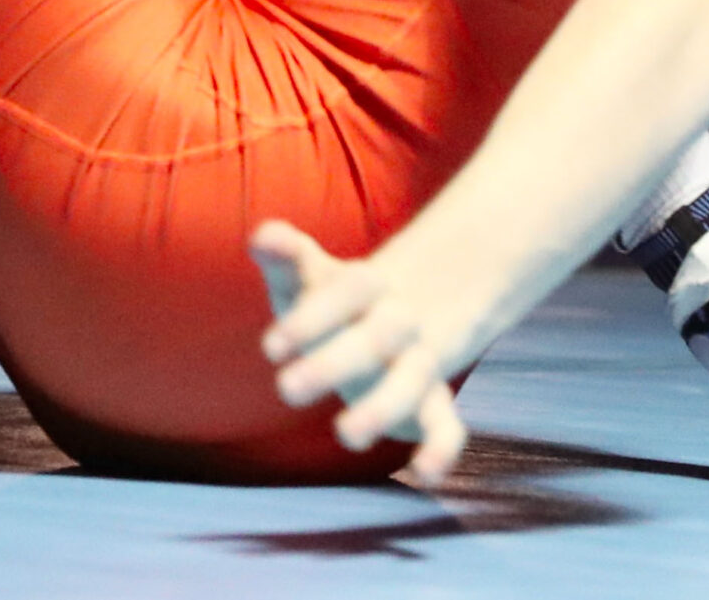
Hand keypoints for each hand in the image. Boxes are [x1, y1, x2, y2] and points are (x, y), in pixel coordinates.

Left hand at [250, 220, 467, 486]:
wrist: (398, 312)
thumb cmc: (330, 297)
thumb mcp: (306, 274)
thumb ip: (283, 254)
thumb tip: (260, 236)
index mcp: (366, 286)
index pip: (348, 291)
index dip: (312, 317)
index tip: (270, 349)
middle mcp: (397, 322)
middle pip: (376, 338)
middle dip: (334, 364)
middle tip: (286, 390)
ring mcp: (418, 363)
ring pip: (412, 383)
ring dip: (382, 409)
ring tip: (345, 435)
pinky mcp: (433, 404)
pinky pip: (449, 426)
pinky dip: (442, 450)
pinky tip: (422, 472)